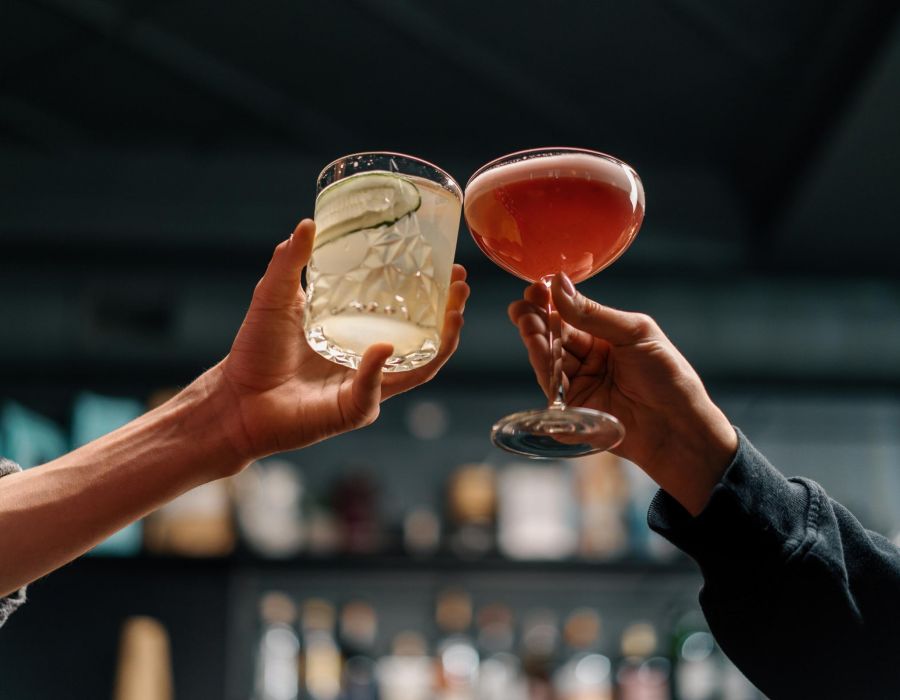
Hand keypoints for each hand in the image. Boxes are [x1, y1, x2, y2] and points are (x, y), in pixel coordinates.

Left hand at [213, 219, 469, 465]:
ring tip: (454, 314)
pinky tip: (381, 348)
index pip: (405, 313)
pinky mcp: (352, 411)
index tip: (448, 267)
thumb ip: (290, 262)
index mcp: (357, 333)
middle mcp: (369, 361)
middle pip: (425, 340)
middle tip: (461, 286)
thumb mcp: (274, 296)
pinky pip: (374, 391)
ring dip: (441, 343)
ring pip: (418, 369)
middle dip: (450, 315)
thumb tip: (308, 223)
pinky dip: (377, 371)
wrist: (235, 397)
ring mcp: (366, 387)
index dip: (431, 293)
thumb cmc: (255, 351)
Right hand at [509, 273, 735, 513]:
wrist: (679, 427)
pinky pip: (552, 391)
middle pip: (553, 337)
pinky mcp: (573, 412)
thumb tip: (559, 285)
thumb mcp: (634, 334)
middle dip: (536, 321)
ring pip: (548, 361)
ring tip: (528, 325)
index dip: (550, 302)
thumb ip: (593, 314)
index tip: (535, 289)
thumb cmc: (668, 377)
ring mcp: (579, 386)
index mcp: (605, 337)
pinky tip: (539, 351)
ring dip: (536, 342)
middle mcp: (588, 360)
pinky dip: (544, 371)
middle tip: (522, 308)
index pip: (569, 316)